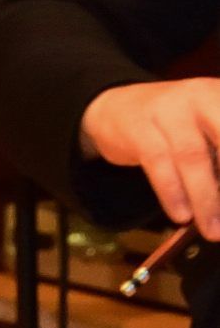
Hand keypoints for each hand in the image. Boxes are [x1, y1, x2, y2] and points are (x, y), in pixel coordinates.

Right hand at [82, 77, 219, 236]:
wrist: (117, 108)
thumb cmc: (177, 126)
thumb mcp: (210, 129)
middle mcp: (199, 97)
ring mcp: (166, 109)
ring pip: (192, 157)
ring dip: (205, 199)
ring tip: (212, 231)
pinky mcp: (138, 127)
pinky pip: (158, 163)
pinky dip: (172, 193)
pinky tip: (181, 216)